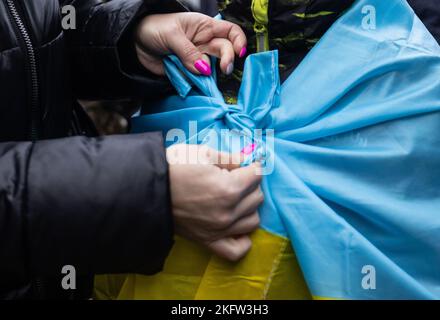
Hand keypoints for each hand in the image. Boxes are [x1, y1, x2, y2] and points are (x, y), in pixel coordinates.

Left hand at [135, 12, 246, 75]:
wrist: (135, 43)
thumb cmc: (153, 28)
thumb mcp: (172, 35)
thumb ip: (189, 52)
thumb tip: (204, 69)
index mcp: (204, 27)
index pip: (230, 32)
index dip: (238, 41)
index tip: (239, 54)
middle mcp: (204, 43)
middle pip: (224, 52)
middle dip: (226, 61)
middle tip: (223, 70)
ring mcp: (197, 59)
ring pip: (211, 69)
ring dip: (207, 75)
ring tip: (198, 75)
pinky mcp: (188, 73)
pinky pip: (197, 80)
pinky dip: (196, 83)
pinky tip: (190, 80)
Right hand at [167, 144, 262, 260]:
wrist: (147, 189)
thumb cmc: (174, 167)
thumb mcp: (203, 153)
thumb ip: (231, 158)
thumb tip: (248, 160)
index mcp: (229, 188)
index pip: (257, 175)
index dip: (251, 166)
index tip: (244, 164)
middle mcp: (228, 212)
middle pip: (257, 197)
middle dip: (249, 185)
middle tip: (234, 178)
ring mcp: (220, 230)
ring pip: (253, 220)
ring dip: (248, 208)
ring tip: (234, 199)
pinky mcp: (209, 241)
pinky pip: (237, 250)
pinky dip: (242, 239)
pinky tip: (236, 225)